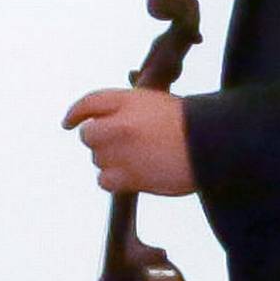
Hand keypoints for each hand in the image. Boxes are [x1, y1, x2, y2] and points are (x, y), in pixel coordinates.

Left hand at [62, 88, 196, 195]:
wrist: (211, 143)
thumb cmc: (189, 123)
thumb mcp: (155, 101)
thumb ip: (126, 108)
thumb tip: (104, 119)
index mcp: (127, 100)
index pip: (89, 103)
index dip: (75, 113)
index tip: (68, 123)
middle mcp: (119, 124)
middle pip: (88, 134)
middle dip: (98, 139)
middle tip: (119, 144)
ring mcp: (122, 151)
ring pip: (97, 159)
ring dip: (110, 160)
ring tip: (138, 158)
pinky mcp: (128, 176)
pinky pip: (104, 180)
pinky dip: (113, 179)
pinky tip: (131, 175)